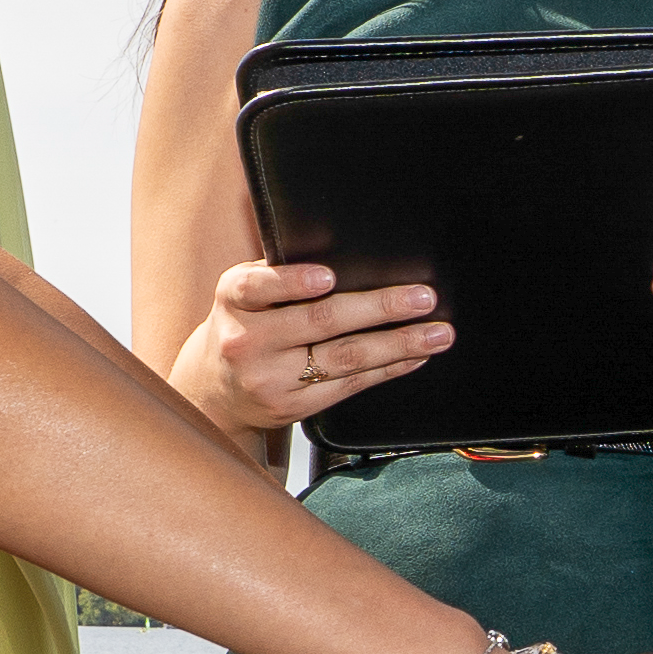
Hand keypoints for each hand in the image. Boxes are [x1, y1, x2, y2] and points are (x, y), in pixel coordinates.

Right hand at [196, 254, 449, 435]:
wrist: (216, 389)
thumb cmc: (244, 324)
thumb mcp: (245, 292)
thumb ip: (279, 270)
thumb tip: (341, 247)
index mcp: (234, 300)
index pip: (258, 287)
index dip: (294, 281)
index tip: (330, 276)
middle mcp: (248, 341)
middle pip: (319, 322)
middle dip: (378, 308)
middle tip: (422, 298)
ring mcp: (271, 379)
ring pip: (343, 358)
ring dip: (398, 344)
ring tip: (436, 332)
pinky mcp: (294, 406)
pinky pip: (350, 385)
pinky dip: (388, 368)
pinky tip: (414, 355)